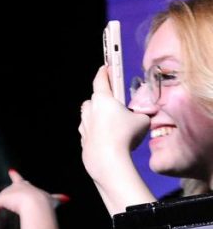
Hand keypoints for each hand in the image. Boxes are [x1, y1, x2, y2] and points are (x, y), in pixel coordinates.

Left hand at [0, 169, 56, 218]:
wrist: (37, 204)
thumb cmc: (45, 202)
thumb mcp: (53, 200)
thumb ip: (59, 198)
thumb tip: (68, 198)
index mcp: (26, 186)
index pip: (21, 180)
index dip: (17, 176)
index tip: (11, 170)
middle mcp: (17, 187)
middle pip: (11, 186)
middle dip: (9, 183)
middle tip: (10, 174)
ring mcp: (9, 193)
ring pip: (2, 198)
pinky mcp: (2, 199)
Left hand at [79, 65, 154, 214]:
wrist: (108, 160)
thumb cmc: (126, 135)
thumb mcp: (143, 120)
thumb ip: (143, 113)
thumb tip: (145, 113)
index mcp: (102, 100)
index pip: (100, 80)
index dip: (104, 73)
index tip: (105, 68)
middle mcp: (89, 110)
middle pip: (93, 100)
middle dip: (102, 100)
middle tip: (115, 106)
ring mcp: (83, 126)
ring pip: (88, 116)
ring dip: (97, 117)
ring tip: (113, 125)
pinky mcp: (83, 140)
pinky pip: (89, 132)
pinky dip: (96, 132)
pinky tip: (108, 140)